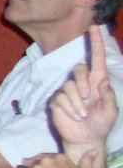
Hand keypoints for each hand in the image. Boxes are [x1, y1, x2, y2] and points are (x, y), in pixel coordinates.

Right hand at [50, 25, 116, 153]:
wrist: (85, 139)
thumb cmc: (101, 125)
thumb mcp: (111, 112)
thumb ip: (108, 96)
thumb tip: (101, 80)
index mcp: (98, 83)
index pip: (97, 59)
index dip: (96, 43)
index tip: (94, 28)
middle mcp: (82, 83)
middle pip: (79, 69)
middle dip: (84, 85)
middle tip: (89, 101)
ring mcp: (68, 91)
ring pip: (69, 86)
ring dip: (77, 103)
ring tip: (82, 115)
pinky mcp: (57, 100)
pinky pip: (61, 98)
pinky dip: (69, 108)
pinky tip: (73, 116)